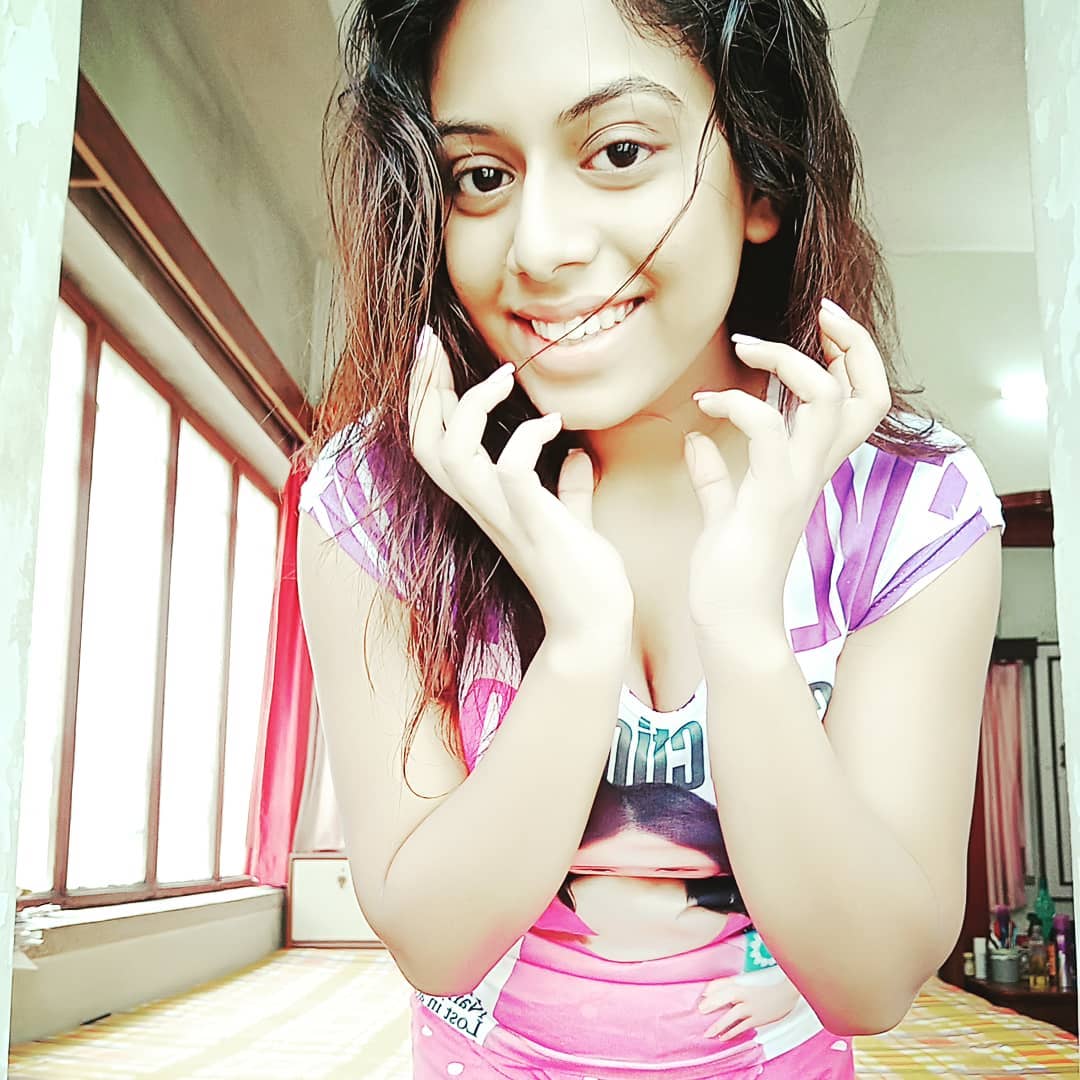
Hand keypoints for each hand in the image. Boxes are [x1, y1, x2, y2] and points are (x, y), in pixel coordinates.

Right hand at [408, 327, 633, 637]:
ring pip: (449, 453)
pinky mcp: (532, 524)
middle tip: (432, 341)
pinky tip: (553, 425)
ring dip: (470, 406)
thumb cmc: (582, 578)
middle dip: (422, 386)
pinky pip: (508, 470)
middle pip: (423, 441)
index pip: (432, 442)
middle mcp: (482, 506)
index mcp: (484, 501)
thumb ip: (567, 490)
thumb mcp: (570, 521)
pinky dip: (525, 438)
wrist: (594, 626)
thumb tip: (575, 456)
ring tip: (505, 377)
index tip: (432, 353)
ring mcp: (504, 516)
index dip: (423, 397)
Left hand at [683, 299, 891, 637]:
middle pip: (869, 394)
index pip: (858, 401)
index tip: (821, 326)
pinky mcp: (771, 497)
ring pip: (828, 401)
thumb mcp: (722, 514)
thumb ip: (716, 479)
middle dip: (852, 343)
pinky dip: (737, 404)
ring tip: (747, 346)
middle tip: (817, 314)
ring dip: (789, 361)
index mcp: (808, 469)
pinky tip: (706, 404)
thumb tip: (697, 443)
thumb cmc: (728, 575)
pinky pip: (767, 430)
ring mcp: (797, 483)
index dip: (854, 358)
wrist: (731, 622)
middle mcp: (815, 471)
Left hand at [698, 969, 801, 1039]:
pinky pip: (742, 1027)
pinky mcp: (758, 1019)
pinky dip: (732, 1032)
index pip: (725, 983)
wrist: (786, 994)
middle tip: (701, 1010)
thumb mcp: (747, 982)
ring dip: (719, 1024)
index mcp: (743, 984)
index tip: (703, 994)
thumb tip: (711, 990)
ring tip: (708, 1033)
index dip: (713, 988)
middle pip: (727, 996)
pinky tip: (723, 1037)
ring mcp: (752, 1008)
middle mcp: (747, 994)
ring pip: (733, 1015)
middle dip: (713, 1002)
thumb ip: (731, 984)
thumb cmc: (765, 987)